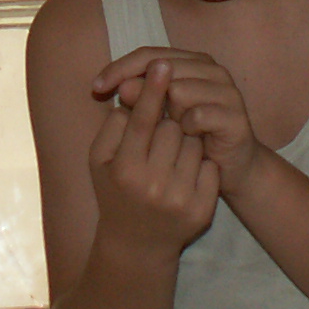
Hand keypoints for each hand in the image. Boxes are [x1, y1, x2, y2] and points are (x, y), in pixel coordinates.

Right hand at [88, 60, 221, 254]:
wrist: (137, 245)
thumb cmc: (115, 193)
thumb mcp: (98, 162)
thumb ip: (111, 126)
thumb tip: (130, 93)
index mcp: (124, 169)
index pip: (142, 120)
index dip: (153, 90)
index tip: (162, 63)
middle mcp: (152, 185)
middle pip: (171, 128)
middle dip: (168, 124)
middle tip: (159, 138)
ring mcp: (180, 199)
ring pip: (193, 144)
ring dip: (185, 143)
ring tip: (170, 159)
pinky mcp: (202, 211)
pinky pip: (209, 167)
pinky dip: (200, 165)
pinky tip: (185, 176)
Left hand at [95, 45, 260, 193]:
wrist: (231, 169)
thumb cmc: (189, 140)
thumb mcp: (160, 117)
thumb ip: (140, 99)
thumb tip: (120, 87)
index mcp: (191, 62)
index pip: (148, 54)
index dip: (120, 68)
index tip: (96, 88)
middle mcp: (211, 69)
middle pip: (163, 68)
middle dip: (142, 93)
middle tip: (133, 117)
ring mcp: (226, 90)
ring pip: (179, 90)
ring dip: (168, 115)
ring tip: (173, 132)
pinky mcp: (235, 115)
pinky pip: (197, 115)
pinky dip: (187, 129)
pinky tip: (189, 140)